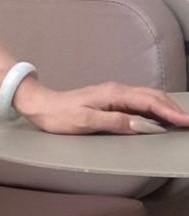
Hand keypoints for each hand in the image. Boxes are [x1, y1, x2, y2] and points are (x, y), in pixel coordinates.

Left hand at [15, 75, 188, 135]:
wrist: (41, 104)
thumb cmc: (59, 115)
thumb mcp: (84, 121)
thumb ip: (112, 122)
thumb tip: (139, 125)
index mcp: (113, 94)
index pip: (148, 102)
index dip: (170, 112)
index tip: (186, 121)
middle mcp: (117, 90)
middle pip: (153, 96)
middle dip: (174, 108)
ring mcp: (114, 94)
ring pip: (148, 97)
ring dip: (166, 107)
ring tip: (181, 119)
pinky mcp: (111, 99)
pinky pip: (139, 102)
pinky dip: (155, 108)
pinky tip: (160, 117)